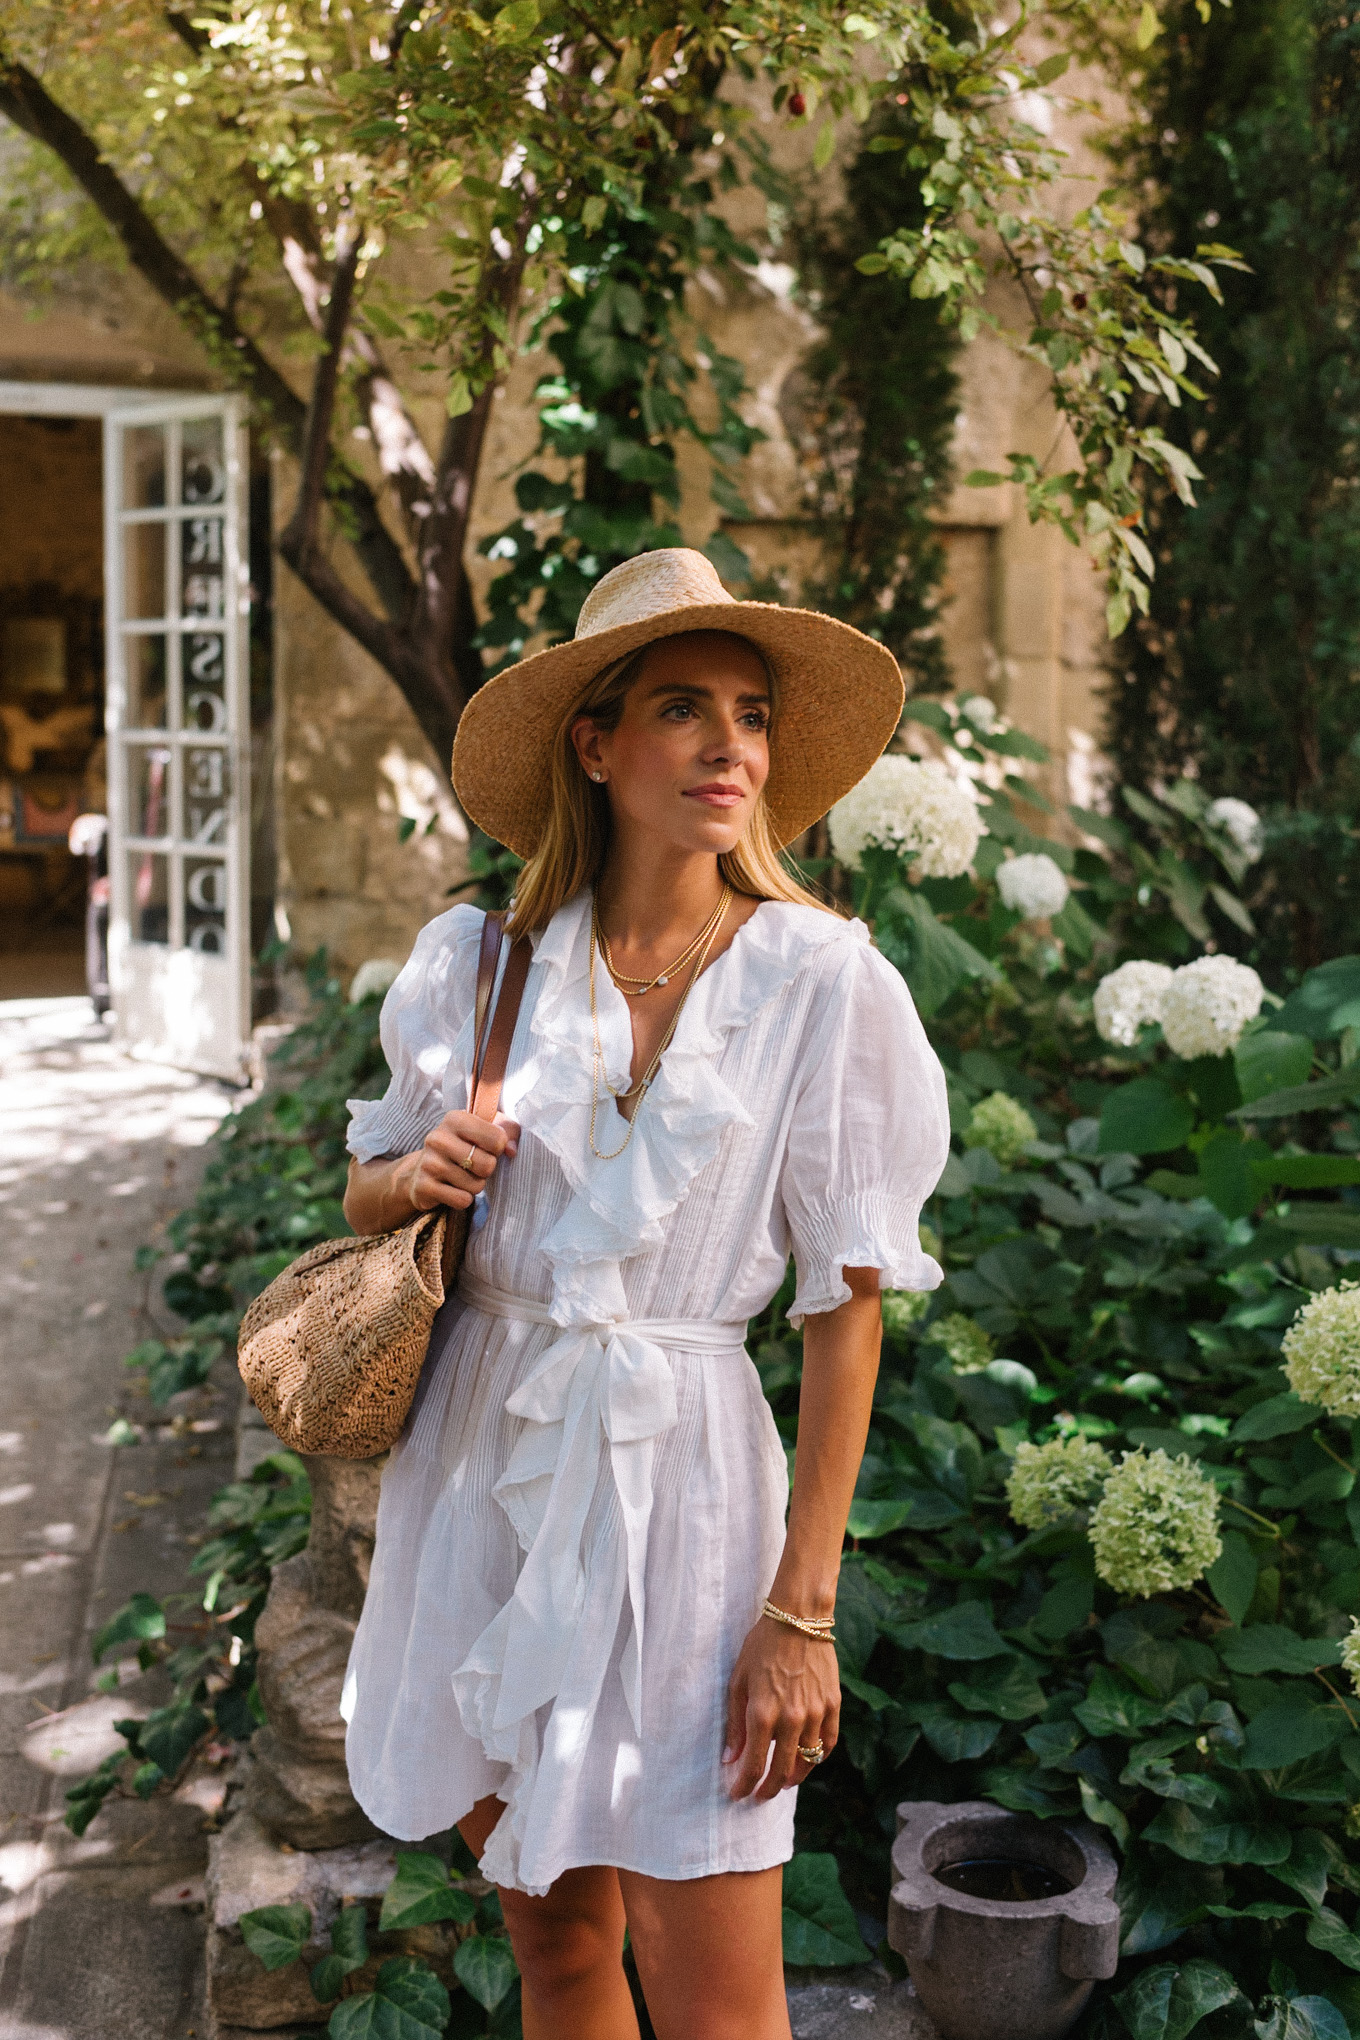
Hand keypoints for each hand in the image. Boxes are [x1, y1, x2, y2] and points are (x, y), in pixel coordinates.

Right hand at [404, 1108, 518, 1213]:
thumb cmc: (462, 1147)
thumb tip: (512, 1150)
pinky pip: (462, 1200)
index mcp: (455, 1119)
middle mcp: (439, 1138)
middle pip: (488, 1164)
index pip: (498, 1138)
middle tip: (474, 1166)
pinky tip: (451, 1189)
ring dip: (475, 1186)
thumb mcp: (485, 1130)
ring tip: (461, 1177)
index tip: (485, 1148)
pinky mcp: (424, 1186)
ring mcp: (429, 1163)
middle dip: (487, 1170)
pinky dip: (463, 1199)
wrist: (422, 1170)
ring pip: (476, 1185)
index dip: (499, 1148)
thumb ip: (508, 1130)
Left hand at [721, 1614, 839, 1801]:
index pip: (754, 1765)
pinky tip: (808, 1759)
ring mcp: (816, 1713)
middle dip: (768, 1788)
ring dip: (794, 1776)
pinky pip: (828, 1743)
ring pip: (808, 1761)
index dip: (744, 1786)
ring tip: (783, 1780)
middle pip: (782, 1771)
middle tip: (760, 1795)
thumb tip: (730, 1760)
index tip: (737, 1795)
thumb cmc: (762, 1646)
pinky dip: (818, 1757)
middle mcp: (792, 1719)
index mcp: (763, 1713)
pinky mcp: (833, 1705)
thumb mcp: (738, 1681)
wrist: (798, 1618)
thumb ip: (735, 1724)